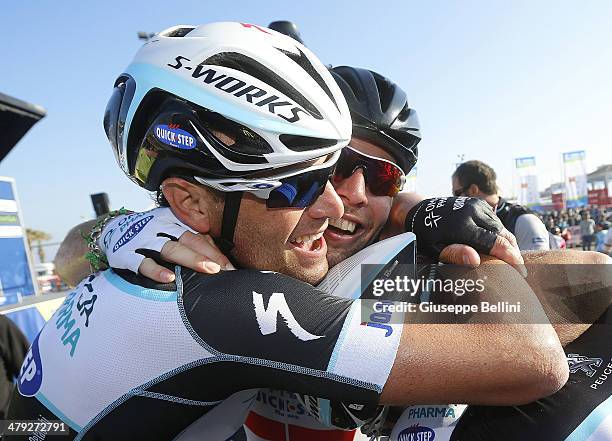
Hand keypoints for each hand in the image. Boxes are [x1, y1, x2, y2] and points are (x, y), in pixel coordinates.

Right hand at [99, 207, 233, 282]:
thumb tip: (220, 260)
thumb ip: (191, 241)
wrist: (110, 230)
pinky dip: (156, 270)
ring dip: (191, 259)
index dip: (216, 251)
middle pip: (189, 240)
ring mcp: (144, 240)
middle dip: (209, 254)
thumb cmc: (150, 234)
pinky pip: (143, 263)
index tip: (232, 267)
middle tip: (226, 268)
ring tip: (209, 269)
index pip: (199, 235)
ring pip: (171, 249)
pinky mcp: (127, 254)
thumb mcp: (169, 230)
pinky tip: (169, 278)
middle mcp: (160, 227)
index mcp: (173, 221)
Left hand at [406, 197, 523, 268]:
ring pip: (500, 227)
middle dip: (512, 251)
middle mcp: (472, 212)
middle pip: (502, 234)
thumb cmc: (426, 235)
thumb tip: (474, 261)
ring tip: (509, 258)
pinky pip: (494, 220)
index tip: (521, 270)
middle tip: (518, 268)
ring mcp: (476, 205)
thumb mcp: (435, 249)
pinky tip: (498, 245)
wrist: (420, 211)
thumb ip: (454, 254)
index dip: (511, 257)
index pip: (494, 243)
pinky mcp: (478, 203)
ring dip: (506, 242)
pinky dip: (499, 233)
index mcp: (462, 225)